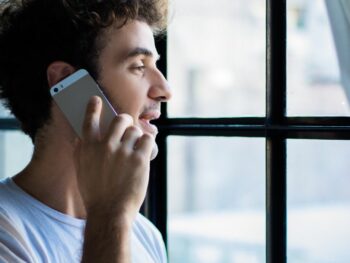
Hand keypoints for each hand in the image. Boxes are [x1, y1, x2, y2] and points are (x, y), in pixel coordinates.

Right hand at [74, 96, 153, 220]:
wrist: (109, 212)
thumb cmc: (95, 193)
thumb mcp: (81, 170)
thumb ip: (81, 151)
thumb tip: (80, 136)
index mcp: (88, 148)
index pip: (90, 120)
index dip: (93, 107)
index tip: (96, 99)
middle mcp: (105, 146)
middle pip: (120, 119)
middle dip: (126, 121)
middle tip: (128, 126)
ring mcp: (123, 152)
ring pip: (136, 130)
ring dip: (137, 137)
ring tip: (135, 149)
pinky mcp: (139, 159)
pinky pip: (148, 139)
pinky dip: (147, 144)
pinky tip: (144, 152)